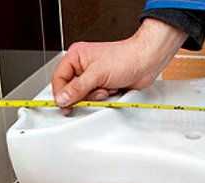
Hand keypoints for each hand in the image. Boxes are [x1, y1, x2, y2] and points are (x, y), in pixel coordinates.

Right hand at [52, 20, 178, 109]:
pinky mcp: (101, 84)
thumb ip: (77, 88)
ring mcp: (92, 76)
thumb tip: (62, 98)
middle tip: (93, 93)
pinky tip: (110, 90)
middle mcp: (82, 65)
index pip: (59, 78)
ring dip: (95, 97)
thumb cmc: (125, 58)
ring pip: (83, 96)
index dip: (61, 93)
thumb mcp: (97, 74)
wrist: (145, 61)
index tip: (65, 105)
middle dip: (83, 95)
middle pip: (70, 89)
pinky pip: (94, 98)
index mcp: (76, 56)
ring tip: (105, 89)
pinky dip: (102, 98)